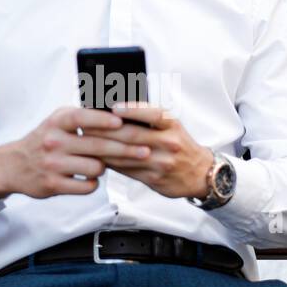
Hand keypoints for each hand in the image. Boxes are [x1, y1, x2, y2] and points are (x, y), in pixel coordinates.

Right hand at [0, 105, 151, 198]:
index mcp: (57, 122)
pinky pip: (86, 185)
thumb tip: (120, 113)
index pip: (81, 118)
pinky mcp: (53, 185)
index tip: (122, 121)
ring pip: (95, 167)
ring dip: (103, 167)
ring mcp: (53, 164)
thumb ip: (83, 117)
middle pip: (96, 146)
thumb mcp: (58, 121)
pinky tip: (89, 177)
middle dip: (125, 149)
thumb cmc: (45, 140)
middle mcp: (53, 141)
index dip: (102, 120)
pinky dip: (92, 182)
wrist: (14, 165)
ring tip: (99, 164)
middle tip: (145, 151)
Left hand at [81, 101, 212, 199]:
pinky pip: (127, 170)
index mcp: (172, 124)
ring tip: (86, 140)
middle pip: (133, 135)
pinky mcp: (154, 178)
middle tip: (86, 124)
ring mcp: (162, 162)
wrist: (200, 173)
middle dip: (106, 130)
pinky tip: (98, 157)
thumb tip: (114, 111)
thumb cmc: (179, 144)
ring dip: (103, 147)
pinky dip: (111, 163)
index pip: (152, 113)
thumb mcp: (171, 126)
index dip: (132, 110)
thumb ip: (147, 119)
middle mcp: (169, 142)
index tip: (112, 107)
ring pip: (126, 154)